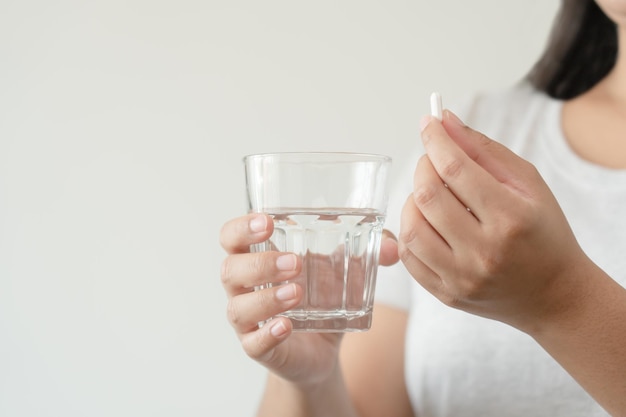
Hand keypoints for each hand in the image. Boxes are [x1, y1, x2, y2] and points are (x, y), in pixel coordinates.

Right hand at [220, 213, 398, 386]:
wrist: (323, 346)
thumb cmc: (322, 295)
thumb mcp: (343, 268)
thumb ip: (369, 252)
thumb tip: (394, 247)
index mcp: (257, 257)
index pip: (231, 237)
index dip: (241, 228)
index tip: (268, 222)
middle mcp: (245, 287)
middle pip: (230, 269)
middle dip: (260, 264)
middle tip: (295, 263)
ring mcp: (248, 320)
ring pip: (237, 307)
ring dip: (265, 298)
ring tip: (297, 293)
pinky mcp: (258, 347)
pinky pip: (252, 342)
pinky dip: (268, 333)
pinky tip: (286, 326)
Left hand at [398, 110, 589, 331]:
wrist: (554, 295)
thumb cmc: (542, 233)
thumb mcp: (528, 184)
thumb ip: (484, 150)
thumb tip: (444, 120)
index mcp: (511, 218)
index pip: (456, 169)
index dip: (435, 140)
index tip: (428, 123)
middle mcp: (484, 251)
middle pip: (428, 196)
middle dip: (423, 167)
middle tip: (433, 162)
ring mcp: (462, 277)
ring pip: (411, 228)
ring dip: (412, 201)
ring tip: (431, 195)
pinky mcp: (447, 294)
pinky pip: (409, 257)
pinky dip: (409, 231)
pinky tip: (427, 222)